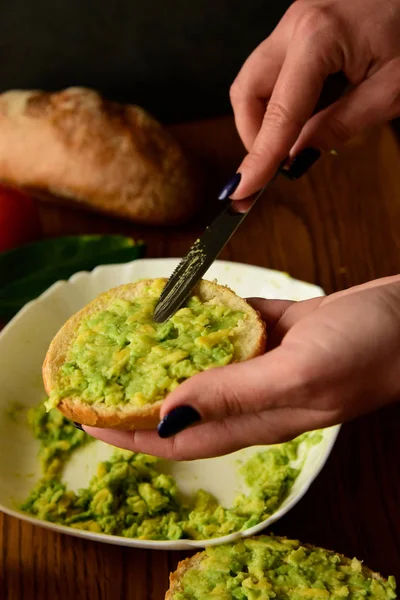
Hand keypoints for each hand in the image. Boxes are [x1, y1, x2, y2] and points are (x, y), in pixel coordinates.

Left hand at [85, 276, 399, 460]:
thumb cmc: (367, 351)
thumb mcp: (298, 374)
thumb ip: (234, 394)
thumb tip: (168, 414)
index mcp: (257, 419)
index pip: (176, 440)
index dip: (129, 435)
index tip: (85, 419)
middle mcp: (253, 397)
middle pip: (180, 406)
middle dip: (134, 400)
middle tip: (94, 381)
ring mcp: (262, 363)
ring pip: (200, 366)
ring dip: (164, 358)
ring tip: (124, 343)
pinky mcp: (273, 332)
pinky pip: (225, 328)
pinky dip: (199, 319)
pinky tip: (178, 304)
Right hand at [227, 0, 399, 198]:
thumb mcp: (390, 90)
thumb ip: (340, 125)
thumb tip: (298, 156)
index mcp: (318, 38)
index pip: (278, 114)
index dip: (259, 157)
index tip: (243, 190)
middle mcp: (294, 25)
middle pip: (246, 91)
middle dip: (253, 135)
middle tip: (274, 164)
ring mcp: (294, 23)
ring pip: (253, 80)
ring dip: (263, 118)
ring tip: (289, 143)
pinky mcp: (300, 26)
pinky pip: (273, 70)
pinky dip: (276, 100)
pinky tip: (298, 118)